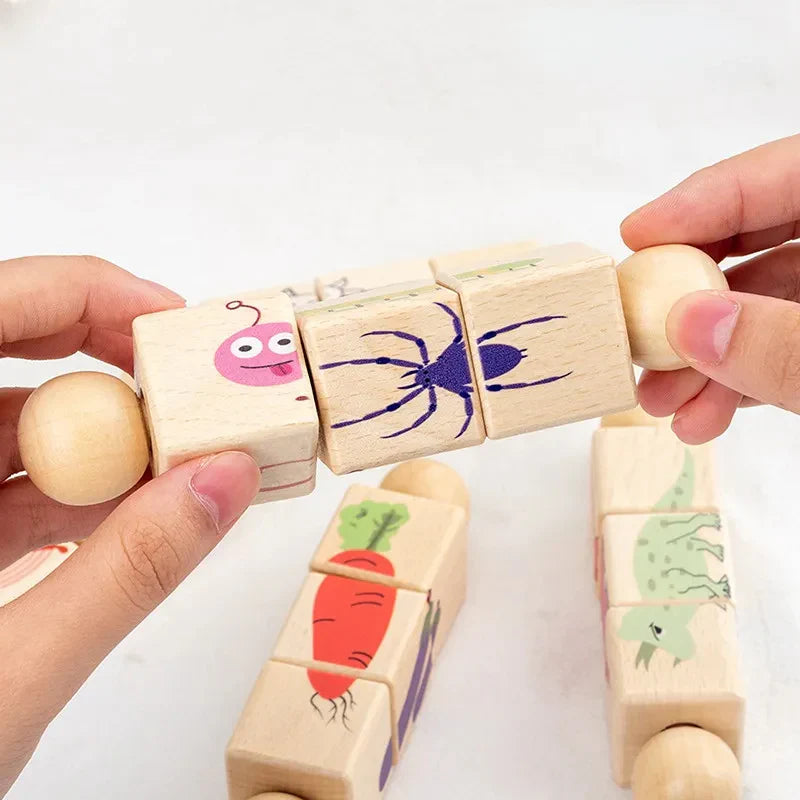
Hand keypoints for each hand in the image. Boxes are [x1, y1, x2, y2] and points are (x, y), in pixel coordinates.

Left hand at [0, 256, 260, 795]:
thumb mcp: (6, 681)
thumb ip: (126, 574)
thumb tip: (225, 482)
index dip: (83, 294)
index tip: (173, 324)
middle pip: (3, 354)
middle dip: (106, 365)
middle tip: (191, 391)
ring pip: (11, 429)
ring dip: (103, 443)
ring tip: (183, 466)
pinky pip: (7, 489)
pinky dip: (77, 497)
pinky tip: (132, 521)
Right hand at [621, 133, 799, 442]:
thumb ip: (788, 345)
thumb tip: (688, 324)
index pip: (785, 171)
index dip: (705, 198)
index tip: (636, 235)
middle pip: (762, 242)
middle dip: (688, 297)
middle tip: (634, 331)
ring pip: (769, 307)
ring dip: (706, 357)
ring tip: (661, 403)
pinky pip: (786, 345)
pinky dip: (743, 379)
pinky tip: (703, 414)